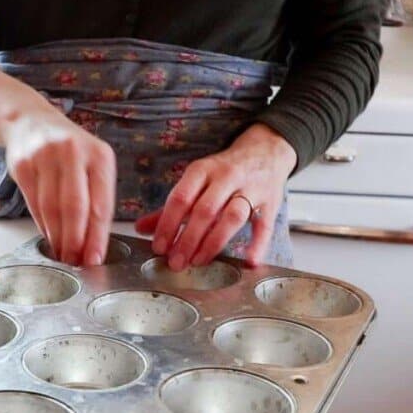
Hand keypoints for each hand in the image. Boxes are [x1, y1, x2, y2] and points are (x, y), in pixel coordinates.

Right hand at [4, 112, 115, 265]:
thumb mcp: (92, 164)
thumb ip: (96, 199)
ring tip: (62, 254)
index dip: (97, 236)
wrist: (31, 122)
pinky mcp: (23, 165)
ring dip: (57, 237)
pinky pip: (33, 204)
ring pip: (51, 208)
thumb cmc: (69, 151)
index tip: (95, 258)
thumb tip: (93, 244)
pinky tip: (49, 237)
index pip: (100, 203)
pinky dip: (42, 225)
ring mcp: (45, 157)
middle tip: (75, 261)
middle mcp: (73, 152)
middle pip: (75, 207)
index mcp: (99, 155)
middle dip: (75, 240)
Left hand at [135, 124, 295, 269]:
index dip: (168, 224)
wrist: (265, 150)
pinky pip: (264, 225)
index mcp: (202, 170)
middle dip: (188, 239)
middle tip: (176, 262)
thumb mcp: (196, 181)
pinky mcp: (271, 202)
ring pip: (232, 217)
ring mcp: (251, 189)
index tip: (159, 247)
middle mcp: (226, 177)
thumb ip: (171, 207)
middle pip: (205, 210)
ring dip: (214, 242)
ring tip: (199, 262)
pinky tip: (248, 261)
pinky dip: (257, 244)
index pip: (181, 198)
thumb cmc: (224, 171)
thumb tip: (141, 229)